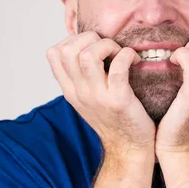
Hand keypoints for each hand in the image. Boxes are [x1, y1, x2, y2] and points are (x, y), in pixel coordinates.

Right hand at [46, 31, 154, 156]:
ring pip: (88, 55)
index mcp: (70, 90)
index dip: (73, 39)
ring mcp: (97, 97)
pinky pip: (118, 67)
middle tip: (109, 46)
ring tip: (119, 52)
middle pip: (67, 50)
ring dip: (108, 45)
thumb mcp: (89, 98)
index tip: (93, 44)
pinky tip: (135, 59)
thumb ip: (83, 77)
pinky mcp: (119, 100)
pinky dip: (127, 55)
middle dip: (90, 38)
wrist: (129, 149)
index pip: (53, 54)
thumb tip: (87, 47)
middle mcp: (79, 93)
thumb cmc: (115, 119)